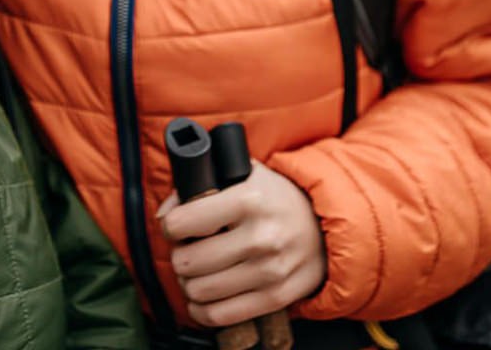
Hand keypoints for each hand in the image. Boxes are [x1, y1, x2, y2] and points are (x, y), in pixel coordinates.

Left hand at [157, 161, 326, 327]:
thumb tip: (165, 213)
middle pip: (186, 262)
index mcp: (249, 199)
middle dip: (180, 257)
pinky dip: (202, 310)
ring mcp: (270, 270)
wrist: (325, 225)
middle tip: (189, 251)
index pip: (181, 223)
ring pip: (199, 290)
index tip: (177, 227)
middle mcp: (261, 236)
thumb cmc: (276, 199)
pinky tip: (204, 297)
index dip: (171, 227)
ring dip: (190, 284)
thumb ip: (202, 184)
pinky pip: (220, 315)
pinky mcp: (276, 296)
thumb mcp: (244, 175)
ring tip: (198, 272)